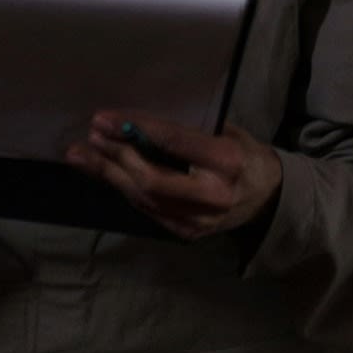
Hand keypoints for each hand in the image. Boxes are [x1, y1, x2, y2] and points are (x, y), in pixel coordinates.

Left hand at [65, 112, 282, 241]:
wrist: (270, 198)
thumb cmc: (244, 153)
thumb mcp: (226, 131)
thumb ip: (188, 130)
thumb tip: (136, 121)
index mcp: (226, 161)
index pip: (172, 143)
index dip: (134, 130)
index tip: (104, 119)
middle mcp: (212, 196)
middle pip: (151, 179)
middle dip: (115, 157)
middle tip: (91, 136)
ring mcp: (199, 221)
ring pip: (143, 198)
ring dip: (109, 175)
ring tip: (82, 155)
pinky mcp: (187, 233)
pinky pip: (148, 210)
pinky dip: (125, 189)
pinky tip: (105, 173)